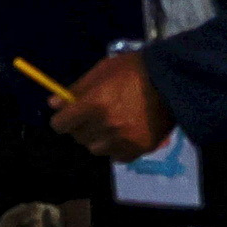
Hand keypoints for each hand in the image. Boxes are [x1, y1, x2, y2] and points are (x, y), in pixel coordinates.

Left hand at [48, 50, 172, 159]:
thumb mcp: (103, 70)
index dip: (61, 120)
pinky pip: (116, 156)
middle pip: (78, 137)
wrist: (173, 81)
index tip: (66, 117)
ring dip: (98, 138)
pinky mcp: (137, 150)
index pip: (61, 124)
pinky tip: (125, 133)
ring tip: (111, 125)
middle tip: (93, 116)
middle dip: (81, 127)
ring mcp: (121, 140)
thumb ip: (77, 88)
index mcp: (93, 104)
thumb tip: (53, 104)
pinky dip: (117, 147)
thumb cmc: (135, 70)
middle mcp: (105, 125)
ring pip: (96, 149)